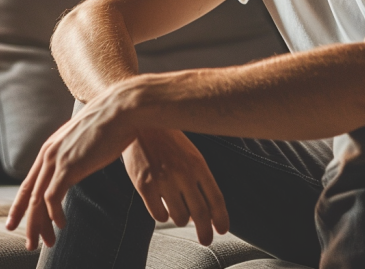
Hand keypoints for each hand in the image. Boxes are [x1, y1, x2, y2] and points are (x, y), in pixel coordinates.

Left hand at [6, 86, 136, 250]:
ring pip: (37, 201)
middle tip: (29, 243)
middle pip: (29, 194)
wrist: (122, 109)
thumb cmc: (113, 121)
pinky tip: (62, 226)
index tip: (16, 222)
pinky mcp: (68, 167)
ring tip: (46, 242)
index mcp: (52, 146)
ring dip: (40, 225)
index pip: (30, 181)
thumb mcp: (88, 137)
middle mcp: (49, 153)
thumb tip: (84, 159)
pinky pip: (52, 199)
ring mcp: (57, 160)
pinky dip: (54, 216)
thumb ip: (79, 150)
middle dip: (27, 221)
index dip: (20, 204)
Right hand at [122, 129, 228, 244]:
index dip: (221, 217)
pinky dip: (162, 215)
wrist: (142, 123)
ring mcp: (163, 179)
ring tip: (177, 208)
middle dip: (205, 231)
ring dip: (180, 218)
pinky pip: (158, 214)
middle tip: (206, 240)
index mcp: (198, 164)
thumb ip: (198, 180)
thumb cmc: (169, 141)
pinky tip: (162, 205)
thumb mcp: (190, 155)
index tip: (222, 230)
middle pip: (200, 213)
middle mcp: (183, 173)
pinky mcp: (144, 184)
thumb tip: (202, 213)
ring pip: (179, 217)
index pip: (215, 197)